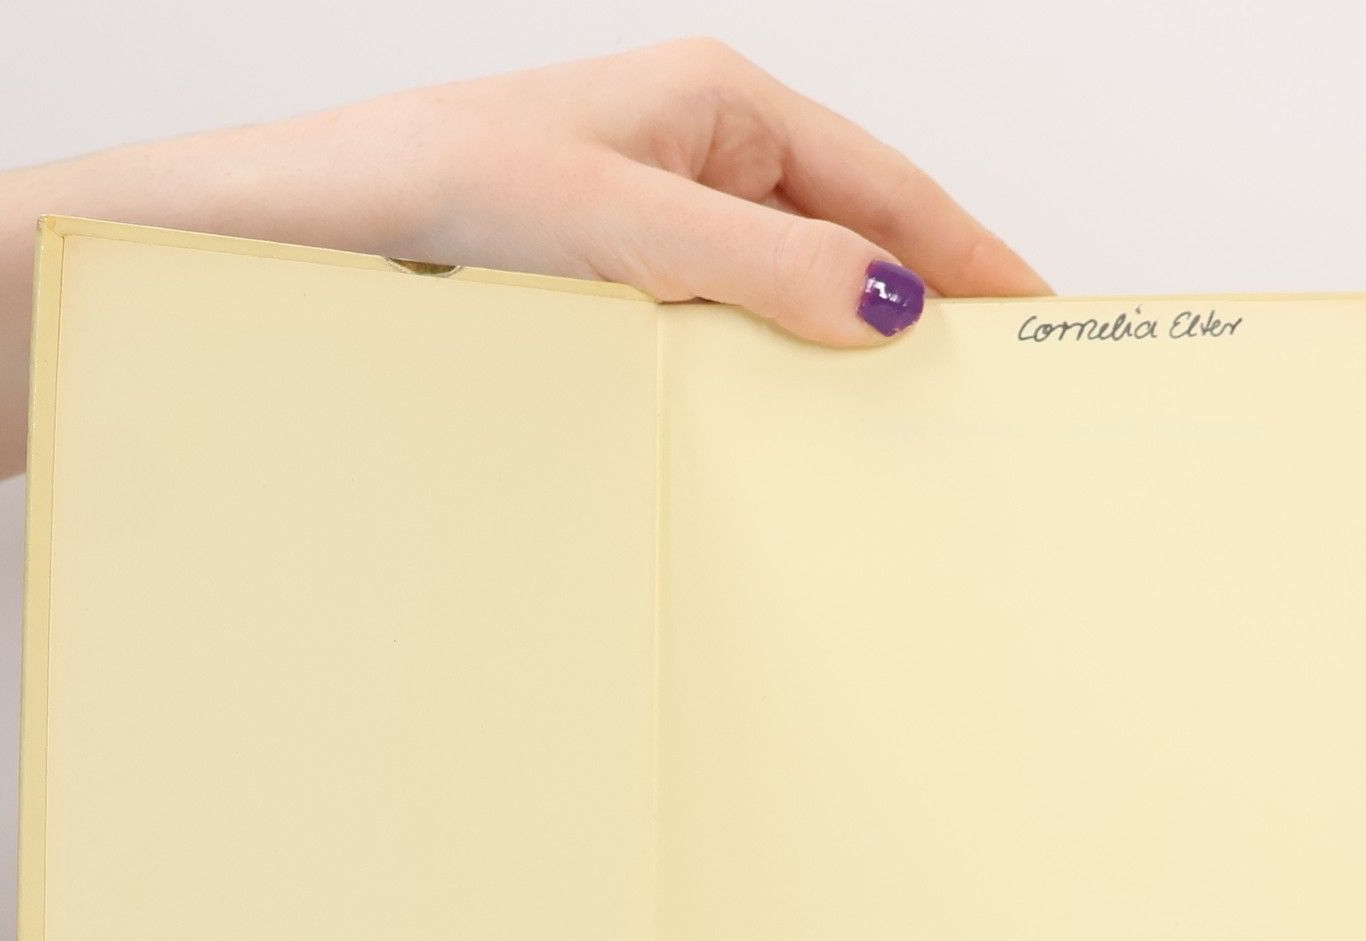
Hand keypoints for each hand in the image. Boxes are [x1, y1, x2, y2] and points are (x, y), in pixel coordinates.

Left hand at [264, 39, 1050, 344]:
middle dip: (922, 304)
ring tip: (903, 412)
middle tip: (984, 385)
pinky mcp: (636, 272)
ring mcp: (673, 213)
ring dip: (845, 342)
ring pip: (799, 282)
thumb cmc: (454, 186)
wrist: (331, 225)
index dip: (969, 254)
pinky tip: (792, 408)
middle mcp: (707, 150)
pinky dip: (778, 361)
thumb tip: (887, 304)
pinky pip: (740, 317)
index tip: (1034, 314)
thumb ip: (767, 266)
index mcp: (724, 104)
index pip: (889, 187)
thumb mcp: (630, 227)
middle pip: (856, 232)